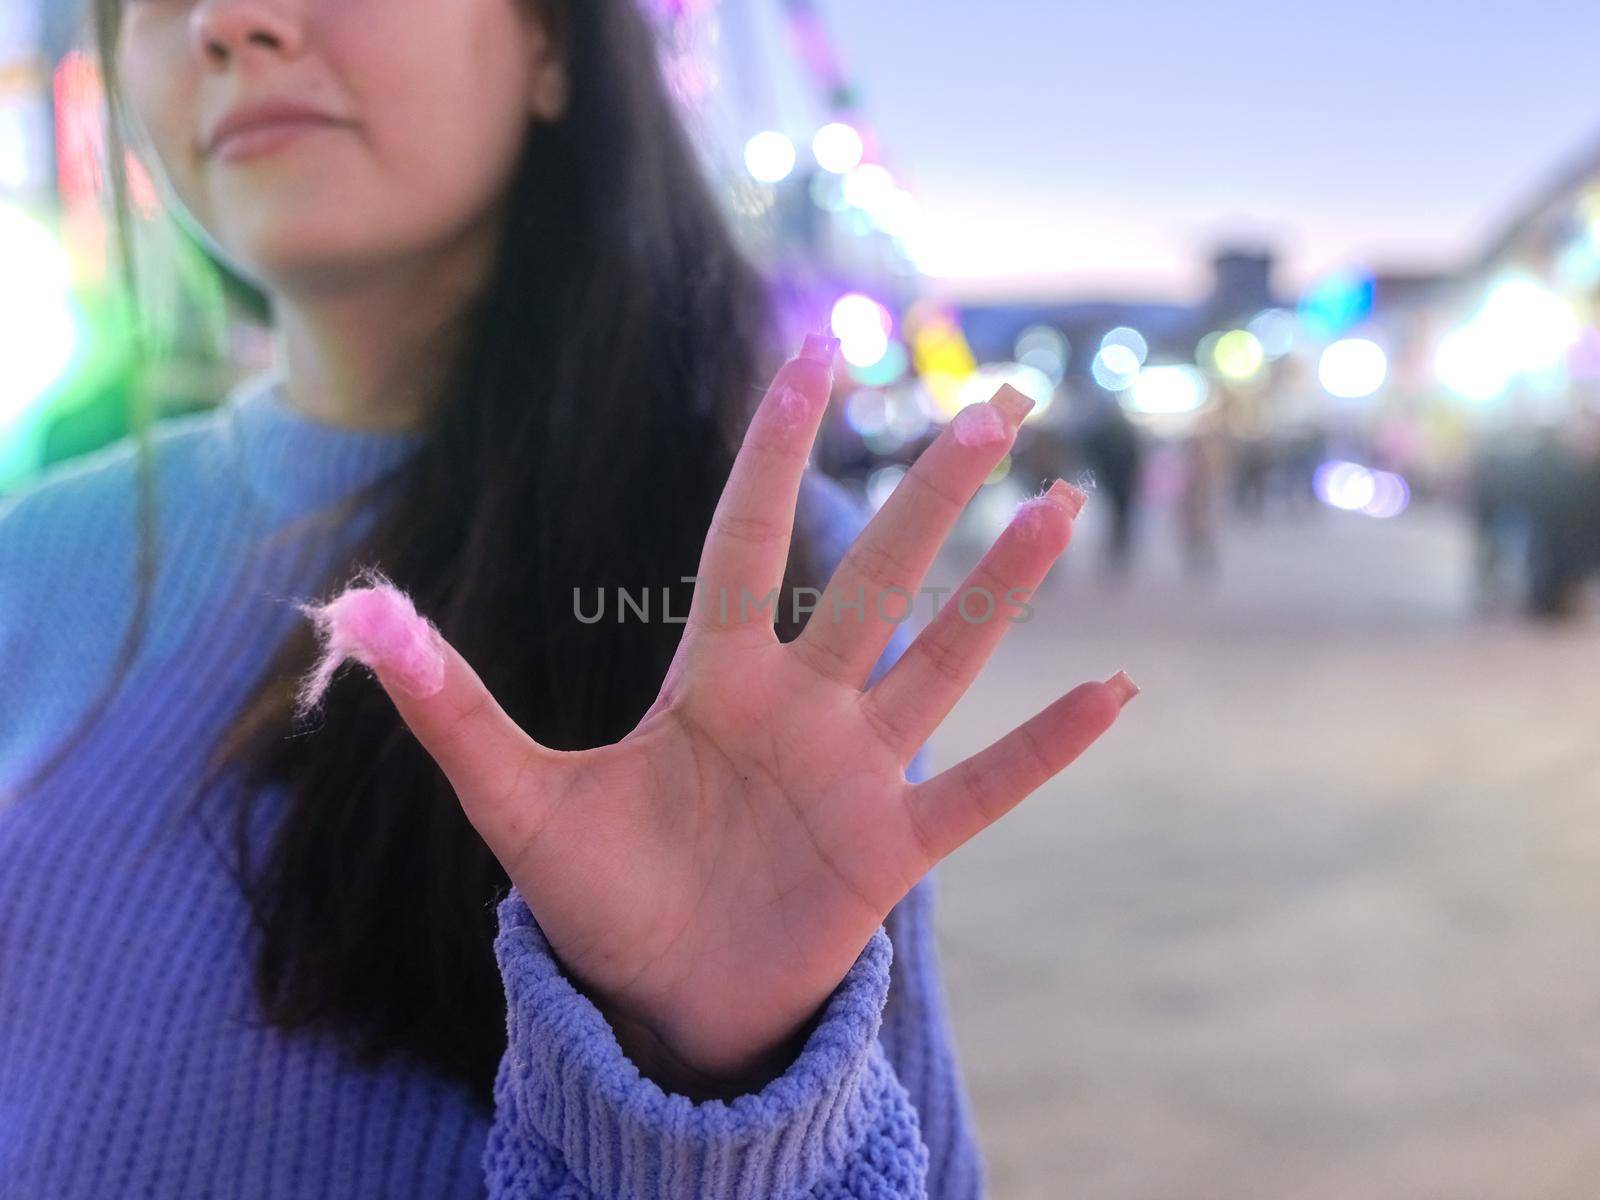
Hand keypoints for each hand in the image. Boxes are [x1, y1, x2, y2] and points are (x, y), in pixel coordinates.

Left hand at [301, 334, 1136, 1095]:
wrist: (662, 1000)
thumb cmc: (594, 897)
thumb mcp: (513, 802)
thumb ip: (449, 707)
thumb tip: (357, 609)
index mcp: (714, 682)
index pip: (749, 542)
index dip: (780, 449)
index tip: (816, 350)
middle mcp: (799, 707)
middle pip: (875, 579)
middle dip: (933, 493)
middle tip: (994, 400)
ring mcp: (856, 774)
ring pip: (943, 659)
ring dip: (1005, 589)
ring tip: (1060, 502)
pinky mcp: (896, 851)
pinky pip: (986, 787)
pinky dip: (1046, 746)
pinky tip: (1120, 689)